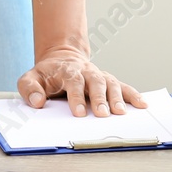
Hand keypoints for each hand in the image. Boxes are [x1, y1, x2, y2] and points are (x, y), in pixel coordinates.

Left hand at [17, 47, 145, 117]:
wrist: (61, 58)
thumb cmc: (46, 74)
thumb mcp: (30, 78)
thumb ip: (29, 88)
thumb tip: (38, 101)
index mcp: (67, 71)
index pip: (73, 81)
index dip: (77, 96)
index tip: (80, 112)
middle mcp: (86, 71)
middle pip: (95, 81)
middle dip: (100, 98)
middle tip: (103, 114)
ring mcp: (98, 75)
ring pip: (111, 82)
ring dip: (117, 97)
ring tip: (121, 113)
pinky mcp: (107, 80)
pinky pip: (122, 86)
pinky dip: (133, 94)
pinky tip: (142, 104)